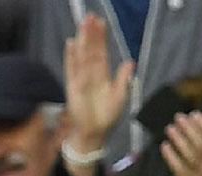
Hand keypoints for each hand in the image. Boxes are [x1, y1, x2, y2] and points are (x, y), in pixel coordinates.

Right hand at [63, 14, 133, 160]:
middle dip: (91, 33)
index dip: (101, 38)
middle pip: (91, 50)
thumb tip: (131, 61)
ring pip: (82, 55)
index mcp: (103, 75)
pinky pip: (71, 69)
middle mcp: (91, 75)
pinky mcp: (72, 87)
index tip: (101, 23)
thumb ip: (123, 79)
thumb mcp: (120, 96)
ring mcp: (81, 80)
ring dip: (82, 40)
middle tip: (90, 16)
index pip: (101, 52)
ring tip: (83, 24)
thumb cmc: (106, 117)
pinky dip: (71, 56)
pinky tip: (71, 43)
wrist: (94, 133)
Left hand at [161, 111, 201, 175]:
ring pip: (189, 153)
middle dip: (189, 128)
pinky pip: (178, 167)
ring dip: (179, 139)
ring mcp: (200, 174)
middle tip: (179, 117)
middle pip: (201, 142)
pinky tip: (164, 146)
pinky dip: (171, 155)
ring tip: (170, 128)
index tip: (195, 114)